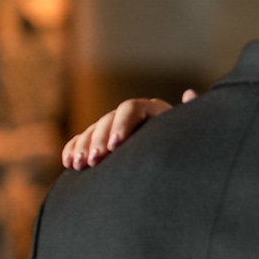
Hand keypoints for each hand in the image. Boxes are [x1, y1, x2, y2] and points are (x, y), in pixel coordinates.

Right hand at [61, 90, 194, 168]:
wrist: (174, 165)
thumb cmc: (185, 147)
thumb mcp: (188, 131)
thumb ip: (189, 114)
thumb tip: (189, 92)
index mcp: (153, 109)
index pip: (131, 109)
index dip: (121, 126)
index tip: (116, 146)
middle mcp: (131, 115)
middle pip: (109, 120)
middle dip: (99, 140)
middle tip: (96, 160)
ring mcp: (114, 127)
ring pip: (93, 130)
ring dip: (84, 147)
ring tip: (80, 165)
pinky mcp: (101, 141)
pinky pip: (82, 140)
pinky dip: (74, 150)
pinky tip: (69, 163)